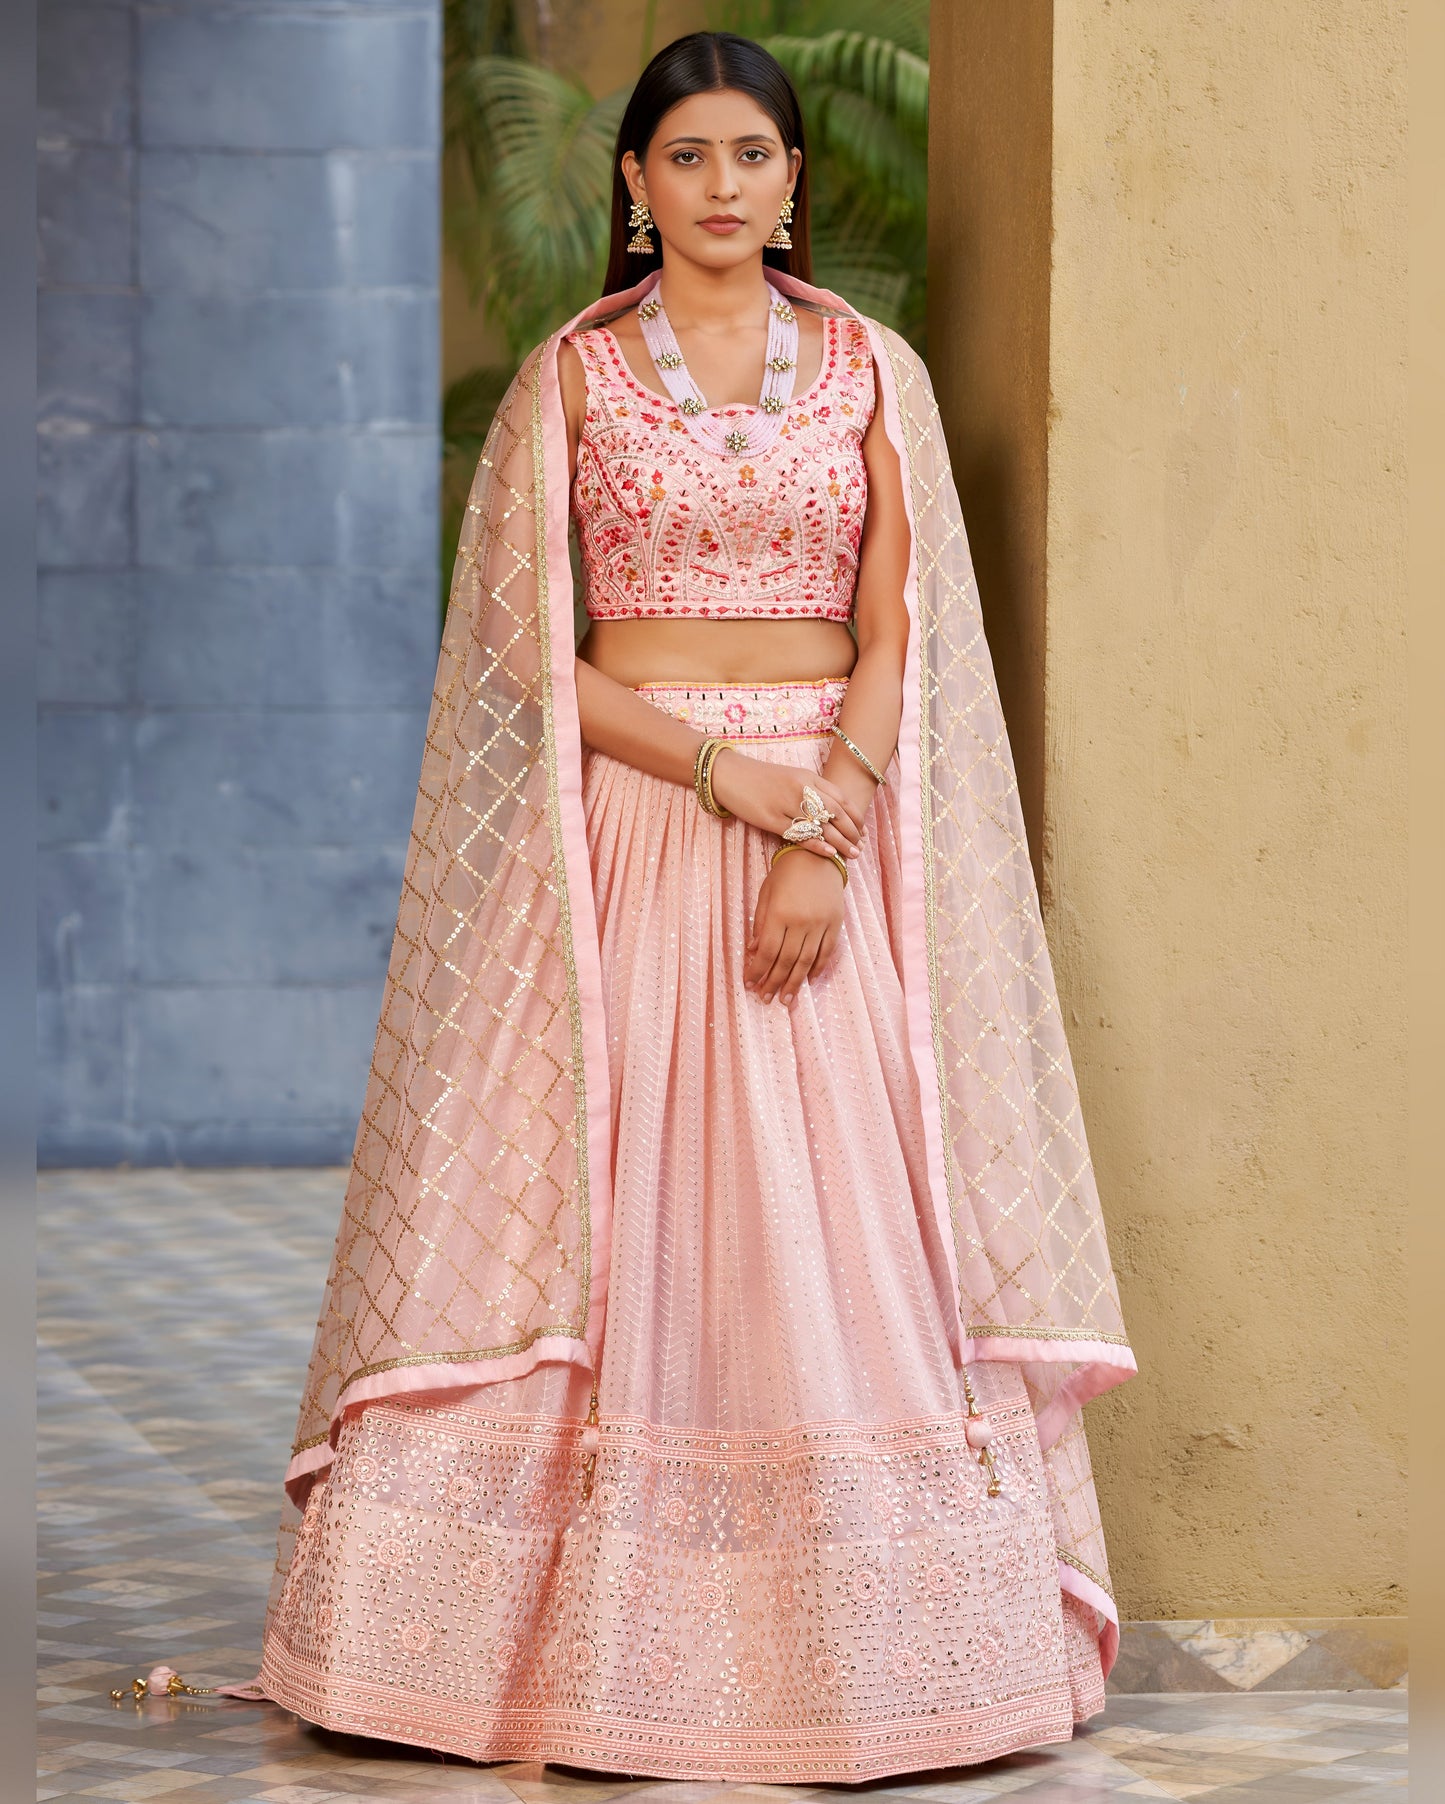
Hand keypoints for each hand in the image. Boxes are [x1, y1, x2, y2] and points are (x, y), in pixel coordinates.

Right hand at [708, 748, 865, 865]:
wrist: (728, 774)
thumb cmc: (759, 778)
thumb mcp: (790, 776)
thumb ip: (811, 789)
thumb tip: (831, 809)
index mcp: (808, 777)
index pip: (840, 797)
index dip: (855, 816)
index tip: (863, 830)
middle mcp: (800, 788)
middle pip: (836, 812)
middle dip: (852, 831)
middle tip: (860, 846)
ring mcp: (786, 803)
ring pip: (822, 825)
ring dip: (840, 841)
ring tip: (852, 854)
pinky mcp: (771, 818)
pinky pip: (799, 834)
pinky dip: (817, 844)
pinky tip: (829, 853)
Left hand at [745, 850, 845, 1003]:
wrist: (818, 855)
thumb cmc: (785, 874)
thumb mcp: (766, 894)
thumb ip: (760, 923)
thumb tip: (754, 952)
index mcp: (780, 913)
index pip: (767, 951)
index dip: (758, 971)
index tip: (751, 984)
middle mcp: (801, 921)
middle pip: (786, 960)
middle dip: (774, 983)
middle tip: (766, 999)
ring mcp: (820, 923)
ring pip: (806, 961)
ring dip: (795, 983)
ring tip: (786, 999)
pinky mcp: (835, 923)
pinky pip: (826, 951)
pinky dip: (817, 968)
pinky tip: (808, 980)